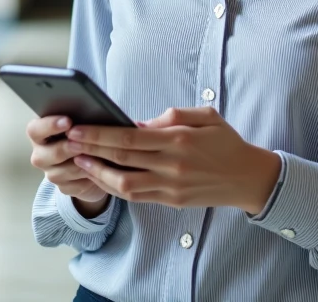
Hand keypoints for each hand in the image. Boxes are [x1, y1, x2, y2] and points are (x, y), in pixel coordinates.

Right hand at [26, 115, 109, 215]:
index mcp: (39, 133)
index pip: (35, 130)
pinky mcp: (63, 187)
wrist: (92, 159)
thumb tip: (88, 113)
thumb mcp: (80, 123)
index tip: (68, 121)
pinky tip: (100, 170)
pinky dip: (88, 178)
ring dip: (81, 164)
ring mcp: (50, 173)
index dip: (50, 125)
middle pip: (47, 155)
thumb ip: (78, 119)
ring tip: (98, 156)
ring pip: (62, 173)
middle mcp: (40, 154)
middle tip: (82, 143)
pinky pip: (75, 186)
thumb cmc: (84, 133)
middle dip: (67, 148)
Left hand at [67, 106, 281, 214]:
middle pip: (122, 159)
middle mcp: (173, 165)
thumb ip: (172, 116)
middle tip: (69, 141)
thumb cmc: (225, 142)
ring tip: (79, 161)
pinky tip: (101, 177)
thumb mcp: (205, 117)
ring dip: (98, 173)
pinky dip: (115, 187)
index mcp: (179, 139)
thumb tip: (138, 123)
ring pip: (125, 184)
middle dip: (91, 150)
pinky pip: (137, 196)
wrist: (248, 177)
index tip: (79, 129)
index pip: (130, 137)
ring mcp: (171, 186)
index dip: (100, 134)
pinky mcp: (172, 200)